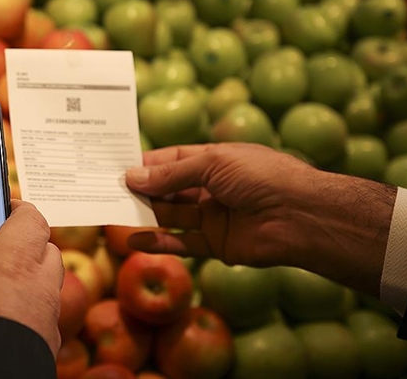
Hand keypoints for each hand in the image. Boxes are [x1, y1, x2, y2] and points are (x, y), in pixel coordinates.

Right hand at [0, 200, 63, 355]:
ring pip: (45, 290)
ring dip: (21, 285)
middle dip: (20, 247)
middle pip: (44, 251)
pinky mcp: (46, 354)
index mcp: (11, 264)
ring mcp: (47, 325)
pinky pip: (39, 324)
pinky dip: (20, 319)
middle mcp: (38, 290)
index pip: (32, 218)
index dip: (15, 210)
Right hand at [125, 143, 394, 295]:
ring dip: (144, 214)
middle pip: (167, 188)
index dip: (143, 164)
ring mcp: (212, 217)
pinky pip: (181, 243)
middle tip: (105, 191)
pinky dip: (157, 242)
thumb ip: (171, 174)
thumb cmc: (261, 177)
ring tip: (112, 212)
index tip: (112, 167)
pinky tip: (133, 239)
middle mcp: (210, 188)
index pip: (170, 160)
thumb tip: (131, 177)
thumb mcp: (212, 164)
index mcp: (212, 161)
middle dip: (140, 189)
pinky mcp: (216, 245)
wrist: (302, 216)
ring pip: (170, 214)